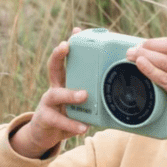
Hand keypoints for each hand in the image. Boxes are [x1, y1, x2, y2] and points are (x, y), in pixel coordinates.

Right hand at [10, 27, 89, 157]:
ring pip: (56, 94)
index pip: (64, 61)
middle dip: (58, 55)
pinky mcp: (45, 119)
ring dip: (70, 94)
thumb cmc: (66, 116)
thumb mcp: (79, 105)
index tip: (76, 31)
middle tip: (66, 46)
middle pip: (53, 68)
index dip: (69, 46)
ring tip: (84, 95)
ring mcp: (47, 104)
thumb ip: (93, 99)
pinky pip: (59, 120)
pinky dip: (72, 124)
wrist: (44, 135)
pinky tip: (83, 127)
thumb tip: (121, 93)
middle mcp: (53, 89)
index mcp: (63, 83)